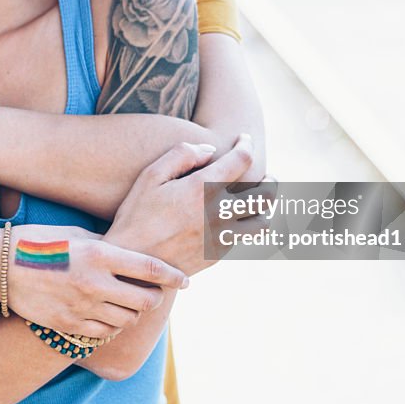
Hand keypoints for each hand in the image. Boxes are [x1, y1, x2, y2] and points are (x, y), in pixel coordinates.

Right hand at [6, 224, 188, 339]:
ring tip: (128, 301)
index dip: (174, 276)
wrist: (0, 267)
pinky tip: (108, 314)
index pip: (151, 269)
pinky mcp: (69, 325)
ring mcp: (82, 308)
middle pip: (145, 300)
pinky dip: (113, 325)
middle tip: (152, 291)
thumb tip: (136, 252)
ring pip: (128, 320)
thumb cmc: (39, 242)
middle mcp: (95, 283)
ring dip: (133, 312)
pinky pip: (105, 333)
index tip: (185, 280)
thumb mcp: (78, 233)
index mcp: (100, 254)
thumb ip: (109, 245)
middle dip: (154, 297)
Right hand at [105, 133, 269, 275]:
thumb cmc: (136, 216)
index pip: (242, 159)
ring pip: (263, 221)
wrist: (134, 264)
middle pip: (265, 193)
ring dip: (266, 208)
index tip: (244, 139)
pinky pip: (245, 237)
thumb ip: (181, 154)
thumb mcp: (150, 176)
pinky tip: (238, 218)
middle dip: (270, 180)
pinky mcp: (219, 254)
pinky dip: (248, 224)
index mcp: (203, 188)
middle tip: (267, 175)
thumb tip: (210, 149)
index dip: (246, 144)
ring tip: (260, 200)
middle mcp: (219, 212)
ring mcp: (222, 236)